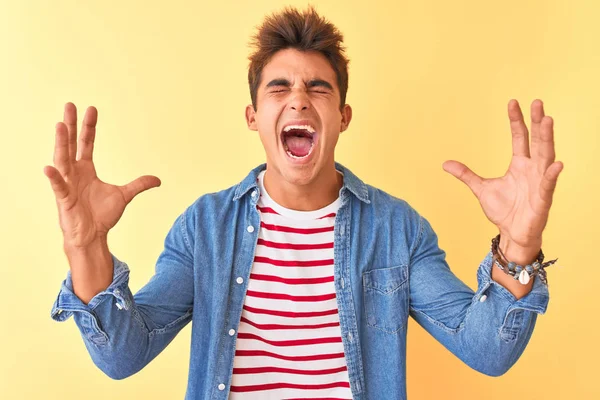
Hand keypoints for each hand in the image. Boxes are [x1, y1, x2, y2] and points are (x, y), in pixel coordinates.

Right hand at [44, 103, 160, 248]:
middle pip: (72, 144)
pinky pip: (58, 186)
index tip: (91, 109)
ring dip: (61, 143)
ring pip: (62, 160)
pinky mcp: (64, 199)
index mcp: (86, 169)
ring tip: (60, 125)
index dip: (89, 127)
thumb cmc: (102, 216)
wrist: (92, 236)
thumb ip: (138, 185)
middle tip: (70, 105)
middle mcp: (74, 173)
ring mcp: (67, 184)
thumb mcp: (124, 196)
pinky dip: (54, 178)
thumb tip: (157, 179)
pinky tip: (49, 168)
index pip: (87, 143)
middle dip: (71, 125)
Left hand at [442, 99, 563, 259]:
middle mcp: (532, 169)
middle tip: (537, 102)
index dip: (517, 120)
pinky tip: (557, 164)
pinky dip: (551, 175)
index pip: (520, 137)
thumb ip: (466, 174)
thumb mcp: (480, 189)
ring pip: (545, 157)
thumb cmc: (503, 211)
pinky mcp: (543, 200)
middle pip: (536, 141)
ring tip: (548, 120)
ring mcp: (539, 183)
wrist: (511, 234)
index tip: (513, 102)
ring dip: (547, 139)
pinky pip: (548, 185)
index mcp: (519, 164)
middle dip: (537, 122)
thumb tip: (446, 163)